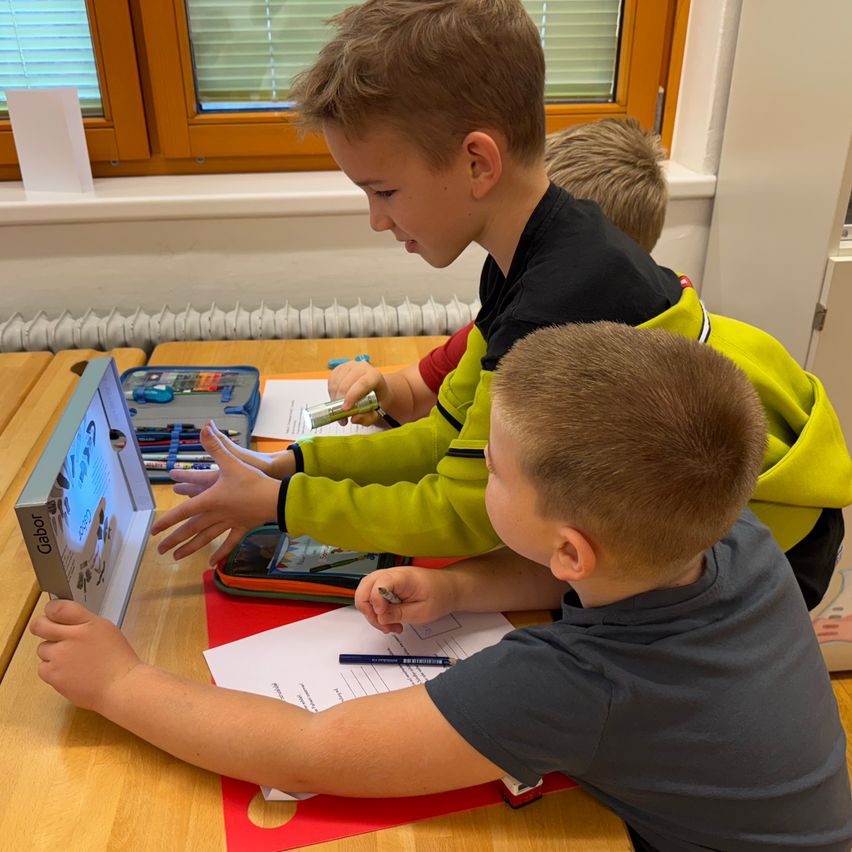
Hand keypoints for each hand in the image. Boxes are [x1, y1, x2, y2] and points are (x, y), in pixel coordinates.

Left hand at [30, 599, 141, 712]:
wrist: (119, 686)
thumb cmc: (117, 658)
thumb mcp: (106, 630)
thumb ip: (84, 622)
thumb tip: (63, 621)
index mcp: (87, 623)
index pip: (58, 608)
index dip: (51, 609)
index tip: (53, 614)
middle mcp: (71, 637)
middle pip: (40, 625)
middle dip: (41, 626)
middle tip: (49, 632)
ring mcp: (60, 657)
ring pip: (42, 648)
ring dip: (52, 652)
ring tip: (70, 659)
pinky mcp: (53, 675)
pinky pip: (42, 667)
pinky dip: (51, 669)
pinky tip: (67, 671)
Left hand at [151, 423, 281, 564]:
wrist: (277, 499)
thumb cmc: (253, 480)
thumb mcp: (233, 461)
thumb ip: (216, 446)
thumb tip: (204, 428)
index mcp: (210, 500)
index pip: (183, 511)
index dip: (167, 521)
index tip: (154, 531)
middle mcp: (216, 514)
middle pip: (191, 529)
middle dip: (174, 539)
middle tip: (159, 550)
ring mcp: (229, 522)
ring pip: (206, 537)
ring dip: (191, 547)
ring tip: (176, 557)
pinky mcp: (243, 527)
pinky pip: (229, 542)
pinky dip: (221, 552)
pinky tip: (212, 562)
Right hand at [327, 361, 390, 425]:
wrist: (375, 389)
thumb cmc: (377, 399)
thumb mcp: (377, 412)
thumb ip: (368, 418)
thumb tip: (353, 418)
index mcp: (375, 376)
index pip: (363, 384)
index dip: (352, 396)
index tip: (345, 409)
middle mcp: (362, 367)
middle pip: (346, 384)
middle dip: (340, 403)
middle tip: (342, 419)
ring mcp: (349, 366)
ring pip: (336, 384)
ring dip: (335, 400)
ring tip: (340, 411)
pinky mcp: (339, 368)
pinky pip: (331, 382)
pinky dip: (332, 394)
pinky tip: (338, 401)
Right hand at [354, 567, 457, 632]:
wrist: (449, 588)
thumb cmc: (440, 596)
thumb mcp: (422, 612)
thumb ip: (399, 614)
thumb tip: (380, 617)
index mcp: (403, 577)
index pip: (379, 583)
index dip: (376, 601)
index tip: (383, 617)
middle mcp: (392, 574)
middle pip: (364, 587)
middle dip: (369, 610)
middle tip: (384, 626)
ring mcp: (388, 578)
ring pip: (365, 592)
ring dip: (372, 612)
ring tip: (388, 626)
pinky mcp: (388, 585)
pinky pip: (373, 596)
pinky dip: (377, 610)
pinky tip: (389, 620)